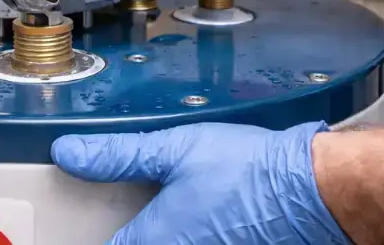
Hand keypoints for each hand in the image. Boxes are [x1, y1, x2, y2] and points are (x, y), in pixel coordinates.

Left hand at [51, 122, 350, 244]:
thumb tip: (70, 153)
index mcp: (157, 240)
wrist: (313, 190)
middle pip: (141, 244)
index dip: (98, 228)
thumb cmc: (251, 171)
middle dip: (138, 227)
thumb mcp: (174, 149)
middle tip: (148, 203)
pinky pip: (200, 242)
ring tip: (180, 203)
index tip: (94, 214)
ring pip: (172, 244)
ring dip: (169, 229)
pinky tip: (206, 210)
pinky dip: (192, 232)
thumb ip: (118, 155)